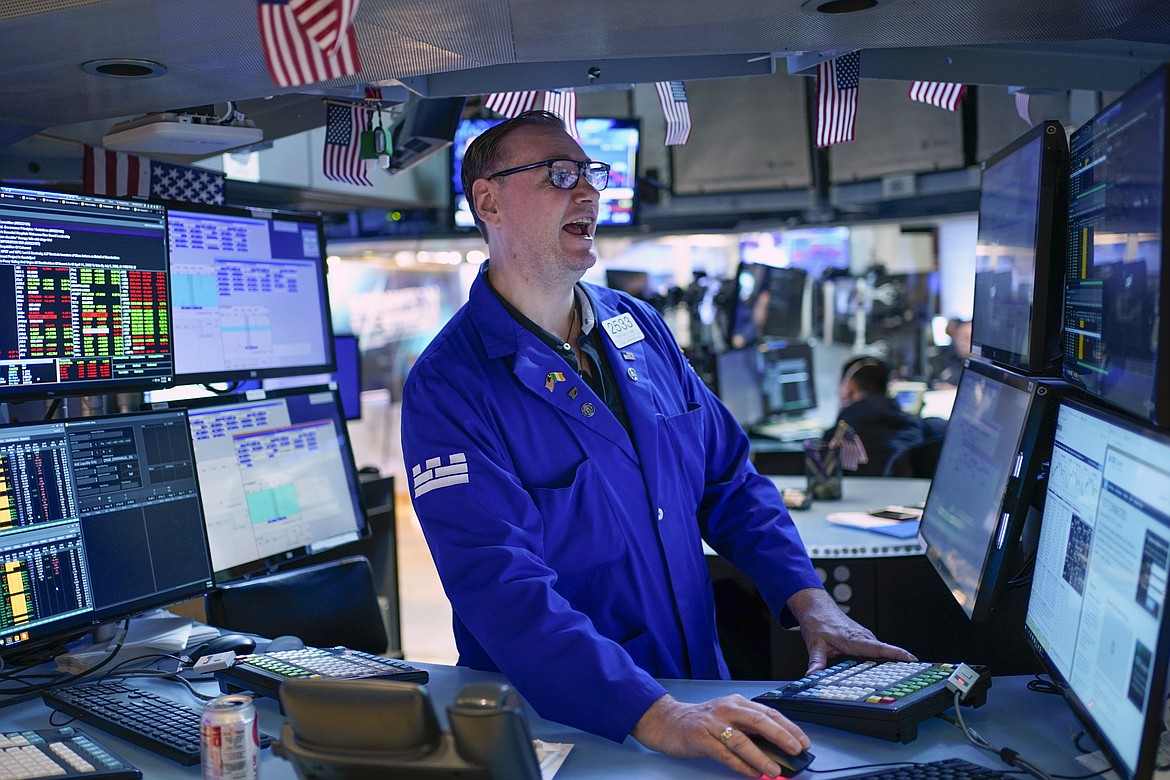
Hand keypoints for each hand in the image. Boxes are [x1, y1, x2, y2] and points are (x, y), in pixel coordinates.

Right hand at [631, 693, 809, 777]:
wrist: (667, 721)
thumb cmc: (701, 722)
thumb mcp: (728, 717)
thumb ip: (750, 728)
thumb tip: (778, 747)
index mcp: (737, 703)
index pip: (768, 712)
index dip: (788, 727)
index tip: (803, 741)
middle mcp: (726, 709)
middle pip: (759, 721)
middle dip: (781, 736)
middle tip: (796, 750)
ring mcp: (713, 723)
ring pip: (742, 739)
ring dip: (761, 756)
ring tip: (775, 769)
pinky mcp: (701, 738)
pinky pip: (725, 753)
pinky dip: (741, 765)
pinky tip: (752, 773)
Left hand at [786, 587, 916, 674]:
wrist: (817, 607)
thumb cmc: (818, 621)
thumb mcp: (814, 643)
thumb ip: (816, 661)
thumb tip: (813, 675)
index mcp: (854, 639)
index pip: (879, 648)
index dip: (896, 654)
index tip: (911, 660)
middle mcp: (864, 637)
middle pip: (887, 652)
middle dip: (901, 663)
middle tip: (915, 677)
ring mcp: (865, 638)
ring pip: (883, 652)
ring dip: (895, 662)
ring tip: (907, 677)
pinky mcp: (864, 640)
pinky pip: (878, 650)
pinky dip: (886, 658)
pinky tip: (890, 669)